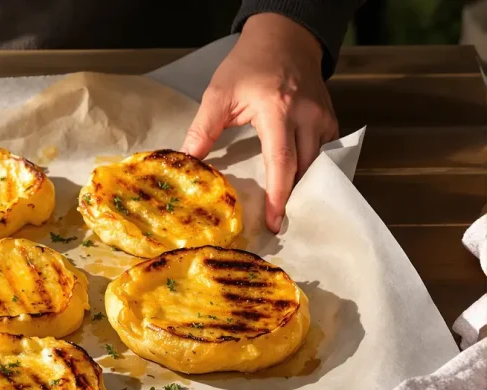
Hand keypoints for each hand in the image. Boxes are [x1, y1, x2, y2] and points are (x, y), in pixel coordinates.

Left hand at [181, 13, 338, 232]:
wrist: (285, 38)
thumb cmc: (248, 65)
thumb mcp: (218, 93)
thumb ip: (202, 129)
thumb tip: (185, 162)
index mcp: (277, 110)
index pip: (281, 160)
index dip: (278, 195)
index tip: (274, 221)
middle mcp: (306, 116)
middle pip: (304, 168)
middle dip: (293, 200)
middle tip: (279, 226)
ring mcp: (323, 118)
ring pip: (318, 164)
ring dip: (304, 189)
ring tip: (289, 212)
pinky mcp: (330, 120)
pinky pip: (326, 154)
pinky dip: (314, 173)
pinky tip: (301, 188)